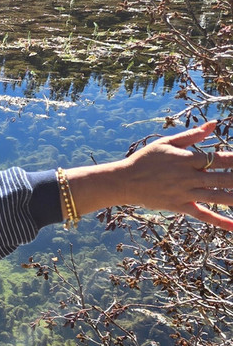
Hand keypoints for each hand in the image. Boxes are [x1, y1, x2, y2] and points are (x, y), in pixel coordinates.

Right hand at [67, 121, 232, 230]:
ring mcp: (185, 194)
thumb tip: (214, 124)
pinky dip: (220, 221)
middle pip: (224, 179)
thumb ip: (192, 135)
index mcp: (187, 159)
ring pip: (218, 197)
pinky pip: (203, 215)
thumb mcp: (166, 142)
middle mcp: (189, 177)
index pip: (220, 159)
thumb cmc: (145, 159)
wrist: (124, 181)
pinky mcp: (180, 206)